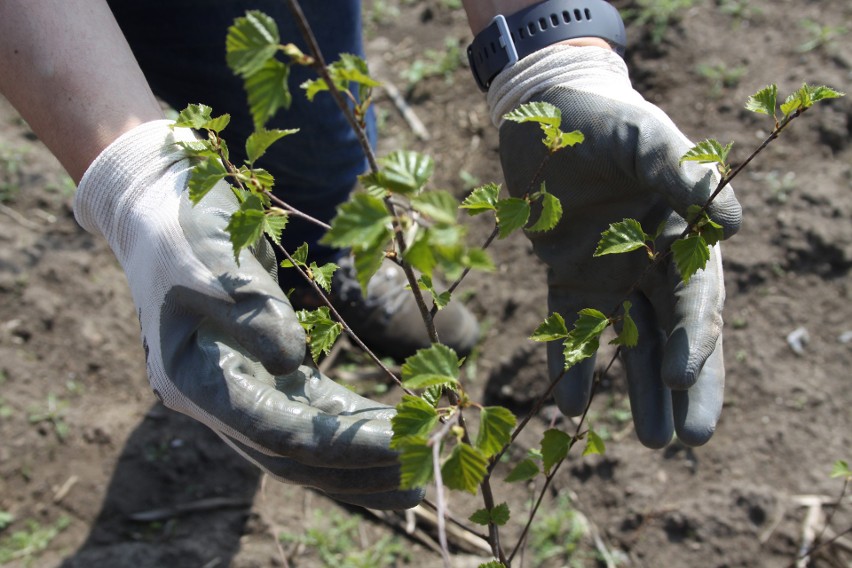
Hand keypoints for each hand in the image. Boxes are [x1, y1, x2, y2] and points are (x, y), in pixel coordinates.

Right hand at [74, 121, 419, 508]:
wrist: (165, 213)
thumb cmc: (185, 229)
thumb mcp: (211, 257)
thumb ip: (249, 312)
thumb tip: (290, 361)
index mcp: (191, 378)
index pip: (273, 431)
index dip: (338, 443)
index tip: (396, 443)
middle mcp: (215, 398)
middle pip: (291, 455)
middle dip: (355, 470)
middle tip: (418, 481)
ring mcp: (241, 388)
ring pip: (303, 443)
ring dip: (356, 461)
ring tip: (411, 478)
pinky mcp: (264, 373)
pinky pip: (311, 411)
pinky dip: (348, 424)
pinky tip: (386, 430)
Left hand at [490, 46, 741, 447]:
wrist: (547, 113)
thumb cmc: (603, 121)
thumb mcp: (645, 139)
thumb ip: (684, 174)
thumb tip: (731, 224)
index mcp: (682, 236)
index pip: (694, 300)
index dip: (690, 339)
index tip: (677, 377)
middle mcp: (651, 264)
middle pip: (673, 335)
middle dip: (683, 388)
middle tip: (687, 440)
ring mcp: (609, 274)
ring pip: (629, 343)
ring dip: (638, 391)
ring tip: (651, 442)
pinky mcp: (566, 277)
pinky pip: (571, 329)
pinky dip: (571, 365)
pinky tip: (570, 406)